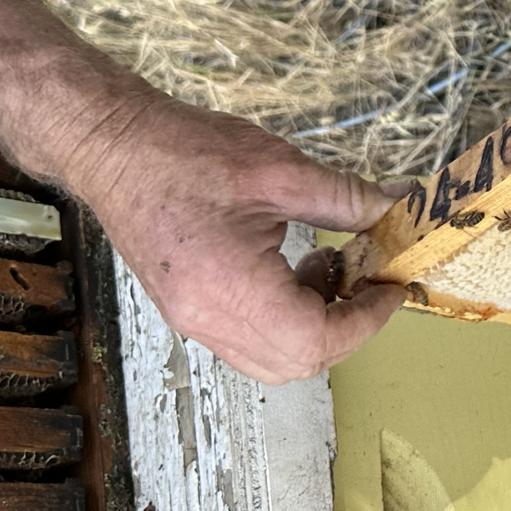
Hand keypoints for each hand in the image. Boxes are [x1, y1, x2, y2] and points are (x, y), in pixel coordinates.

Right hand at [12, 71, 405, 384]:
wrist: (111, 147)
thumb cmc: (184, 152)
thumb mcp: (281, 170)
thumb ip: (346, 198)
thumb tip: (398, 208)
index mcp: (230, 289)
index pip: (316, 341)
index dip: (366, 322)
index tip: (391, 289)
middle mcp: (207, 319)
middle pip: (296, 362)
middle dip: (345, 328)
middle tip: (368, 280)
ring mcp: (191, 321)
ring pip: (271, 358)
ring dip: (314, 326)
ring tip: (328, 266)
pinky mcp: (185, 310)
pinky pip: (246, 339)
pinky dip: (284, 318)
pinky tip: (294, 268)